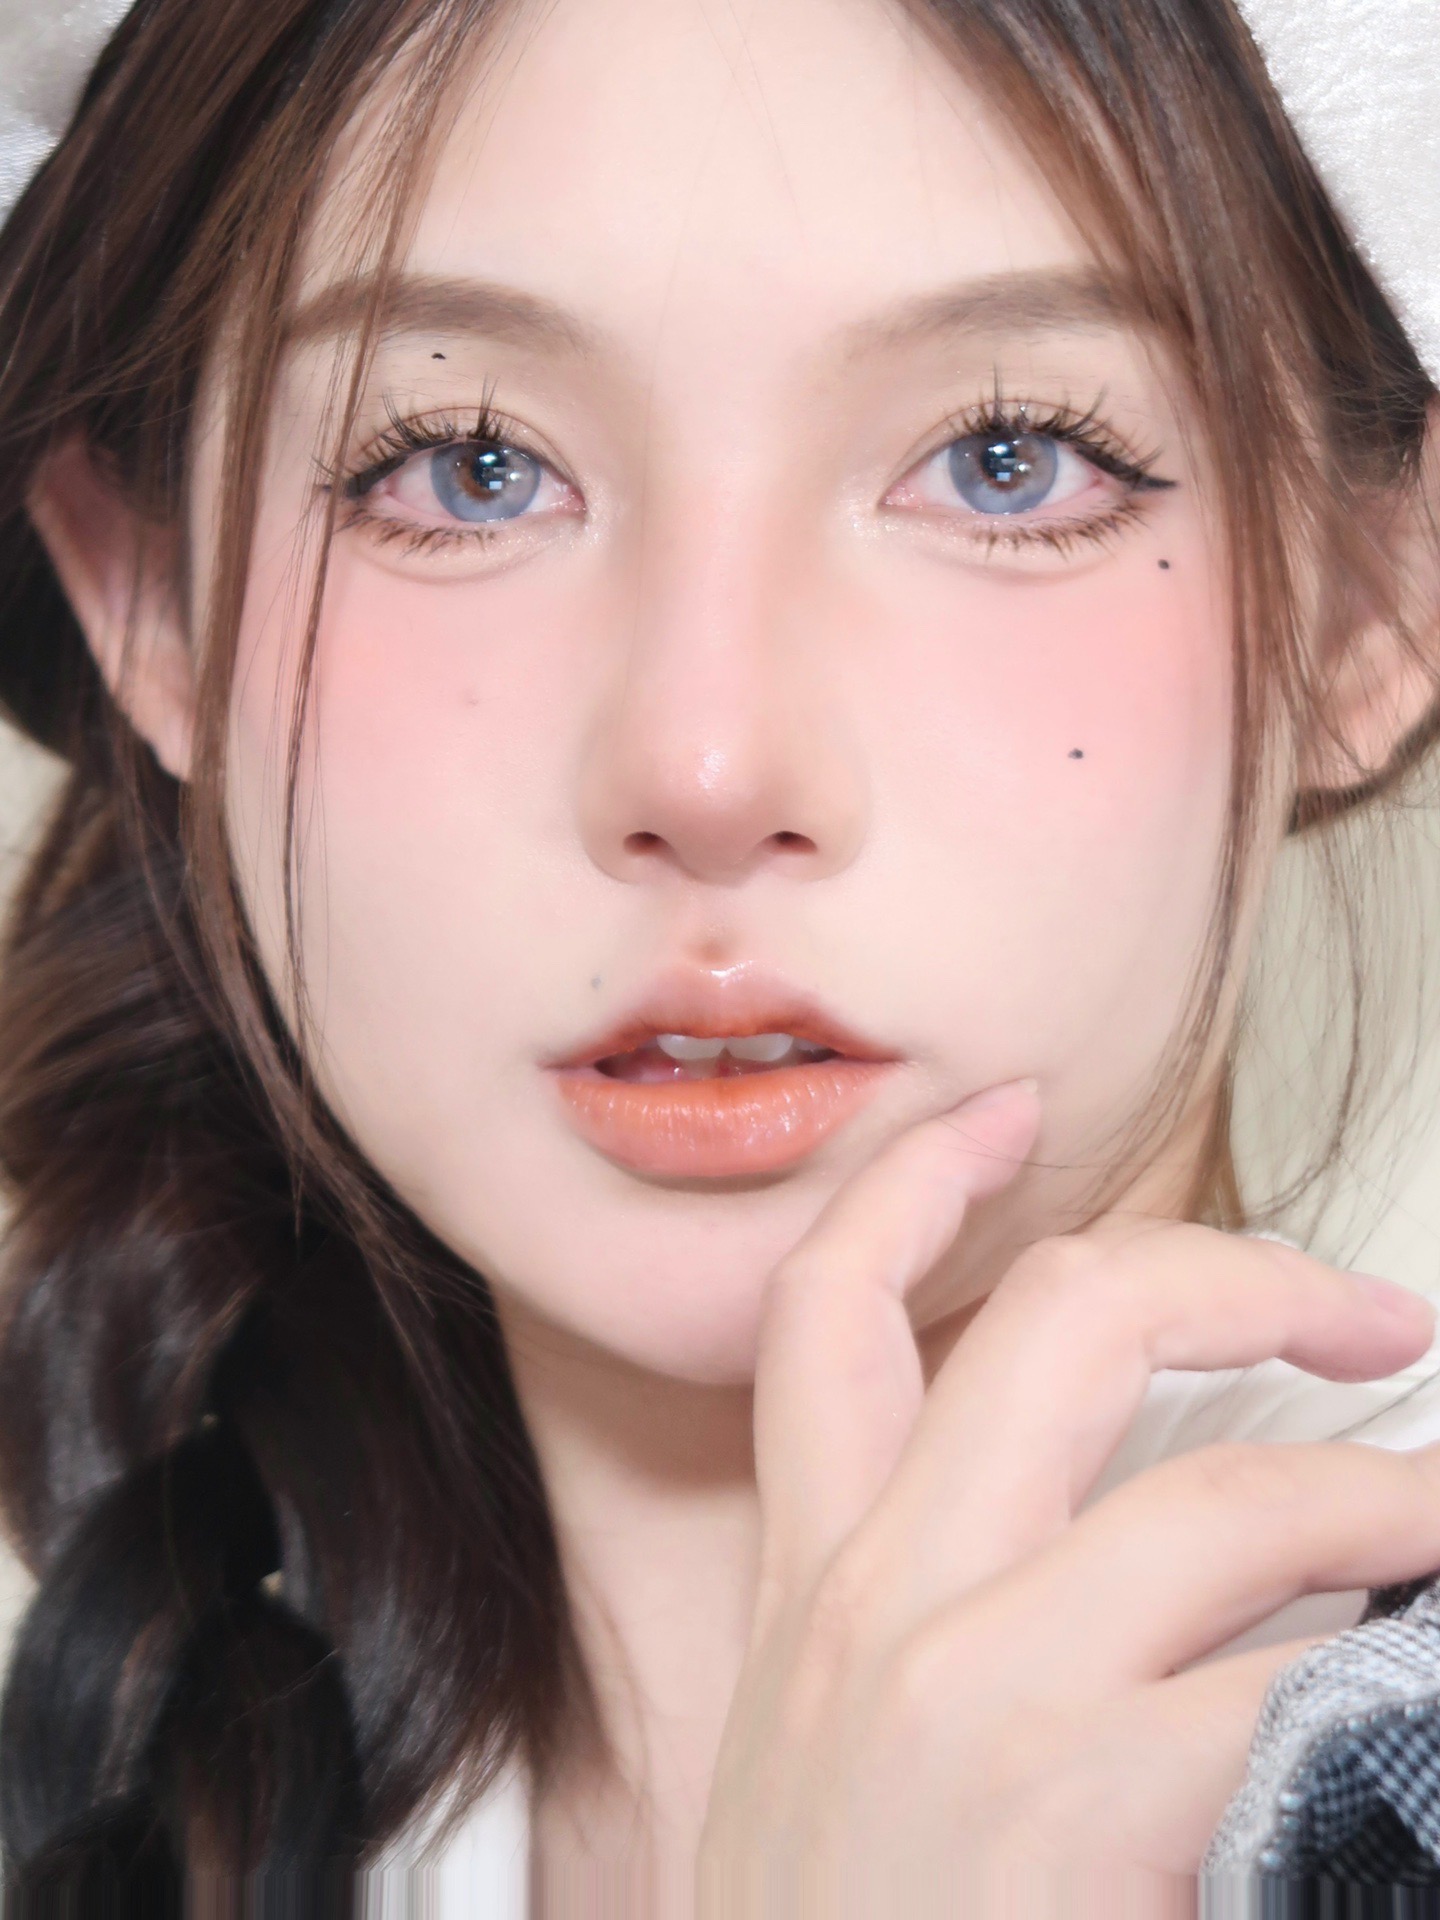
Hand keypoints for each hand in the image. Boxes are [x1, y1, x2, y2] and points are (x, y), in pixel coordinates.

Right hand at [697, 1083, 1439, 1916]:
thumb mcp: (830, 1758)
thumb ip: (928, 1629)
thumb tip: (1130, 1546)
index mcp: (822, 1582)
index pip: (833, 1312)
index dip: (920, 1183)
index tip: (1009, 1115)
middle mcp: (885, 1602)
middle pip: (1062, 1328)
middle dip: (1237, 1275)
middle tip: (1362, 1309)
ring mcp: (980, 1693)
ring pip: (1228, 1502)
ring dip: (1388, 1497)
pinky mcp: (1079, 1800)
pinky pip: (1290, 1684)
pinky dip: (1390, 1662)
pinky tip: (1419, 1680)